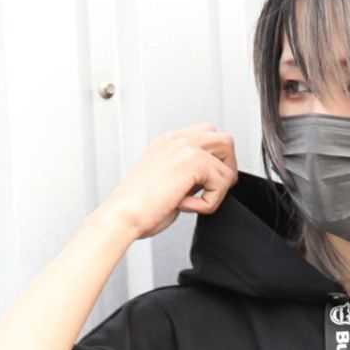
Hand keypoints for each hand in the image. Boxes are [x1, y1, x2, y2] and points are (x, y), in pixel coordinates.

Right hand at [102, 125, 238, 239]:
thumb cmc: (137, 208)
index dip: (215, 160)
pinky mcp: (191, 161)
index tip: (207, 184)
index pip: (206, 135)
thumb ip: (187, 176)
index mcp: (168, 143)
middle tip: (214, 191)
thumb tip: (207, 182)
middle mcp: (176, 140)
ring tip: (198, 201)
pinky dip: (211, 201)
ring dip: (220, 186)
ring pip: (227, 156)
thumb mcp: (166, 183)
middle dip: (227, 167)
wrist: (122, 215)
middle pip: (223, 139)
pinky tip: (188, 207)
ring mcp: (184, 147)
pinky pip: (222, 181)